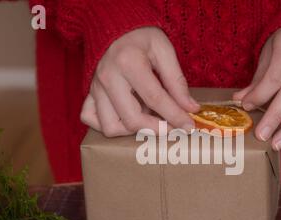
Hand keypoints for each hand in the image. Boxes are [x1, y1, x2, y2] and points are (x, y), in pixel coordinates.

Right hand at [80, 27, 198, 136]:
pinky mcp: (89, 94)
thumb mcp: (164, 50)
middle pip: (132, 119)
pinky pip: (91, 119)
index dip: (175, 116)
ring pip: (110, 127)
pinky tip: (125, 118)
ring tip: (147, 118)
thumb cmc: (141, 38)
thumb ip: (177, 81)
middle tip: (171, 127)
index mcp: (129, 62)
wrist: (114, 27)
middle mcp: (108, 78)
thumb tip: (190, 109)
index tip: (188, 127)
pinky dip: (109, 125)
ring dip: (132, 130)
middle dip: (156, 129)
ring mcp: (96, 88)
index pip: (155, 99)